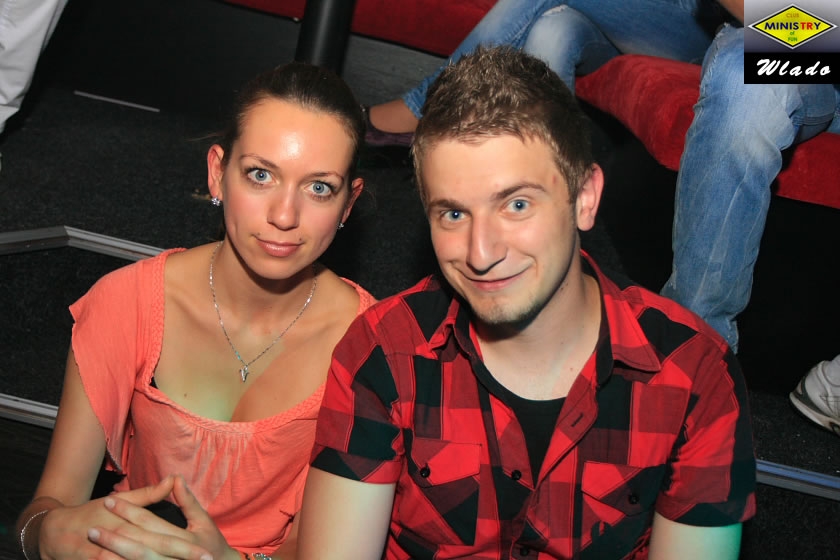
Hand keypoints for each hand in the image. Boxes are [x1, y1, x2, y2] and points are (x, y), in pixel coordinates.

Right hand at [37, 476, 177, 559]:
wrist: (53, 531)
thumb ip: (148, 494)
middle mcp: (120, 536)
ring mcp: (105, 551)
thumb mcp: (120, 500)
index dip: (185, 546)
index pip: (164, 534)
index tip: (207, 553)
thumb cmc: (91, 514)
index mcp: (130, 521)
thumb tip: (173, 479)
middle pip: (153, 551)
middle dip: (178, 559)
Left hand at [88, 476, 235, 559]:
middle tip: (91, 528)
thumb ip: (188, 502)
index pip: (151, 523)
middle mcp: (174, 557)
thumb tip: (175, 478)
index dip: (129, 512)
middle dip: (115, 538)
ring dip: (113, 557)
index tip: (108, 501)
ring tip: (94, 548)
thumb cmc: (212, 545)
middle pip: (140, 547)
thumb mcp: (203, 522)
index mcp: (185, 540)